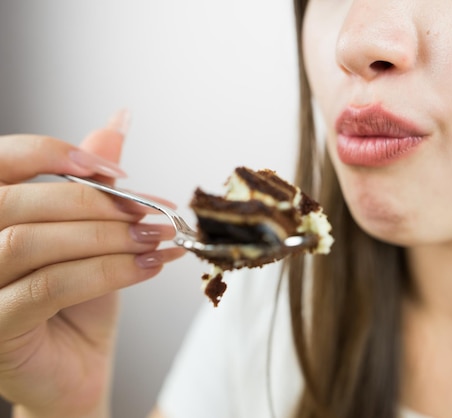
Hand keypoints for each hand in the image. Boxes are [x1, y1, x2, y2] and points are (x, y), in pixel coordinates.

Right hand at [0, 112, 184, 417]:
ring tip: (156, 239)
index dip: (55, 155)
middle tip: (153, 213)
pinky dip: (107, 271)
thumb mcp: (89, 232)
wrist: (77, 366)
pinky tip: (149, 266)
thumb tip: (118, 119)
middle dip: (98, 204)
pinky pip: (49, 286)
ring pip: (32, 243)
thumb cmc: (78, 299)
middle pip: (20, 203)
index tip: (119, 173)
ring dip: (107, 237)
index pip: (2, 161)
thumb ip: (91, 180)